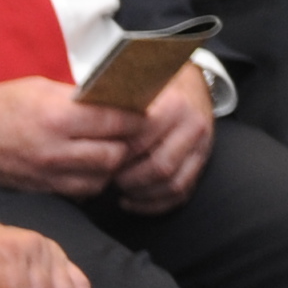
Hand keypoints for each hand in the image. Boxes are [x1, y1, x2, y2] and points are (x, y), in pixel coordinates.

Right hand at [0, 76, 144, 198]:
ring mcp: (49, 173)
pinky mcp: (44, 189)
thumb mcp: (42, 89)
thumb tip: (119, 99)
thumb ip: (81, 98)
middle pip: (115, 154)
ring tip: (115, 148)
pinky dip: (94, 180)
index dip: (138, 116)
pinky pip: (83, 190)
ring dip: (114, 165)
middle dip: (130, 143)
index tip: (147, 110)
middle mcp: (55, 149)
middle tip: (135, 132)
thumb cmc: (2, 106)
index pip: (116, 120)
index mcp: (57, 116)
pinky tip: (93, 165)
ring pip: (102, 177)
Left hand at [108, 61, 215, 214]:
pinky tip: (133, 200)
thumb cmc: (156, 88)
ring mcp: (201, 146)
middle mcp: (192, 125)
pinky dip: (154, 203)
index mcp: (174, 105)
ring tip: (120, 189)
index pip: (142, 140)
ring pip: (172, 184)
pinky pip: (180, 193)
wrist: (193, 84)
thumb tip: (84, 126)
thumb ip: (117, 107)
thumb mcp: (138, 87)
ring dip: (141, 193)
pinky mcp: (203, 162)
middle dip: (129, 178)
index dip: (118, 154)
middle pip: (159, 166)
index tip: (99, 158)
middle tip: (109, 177)